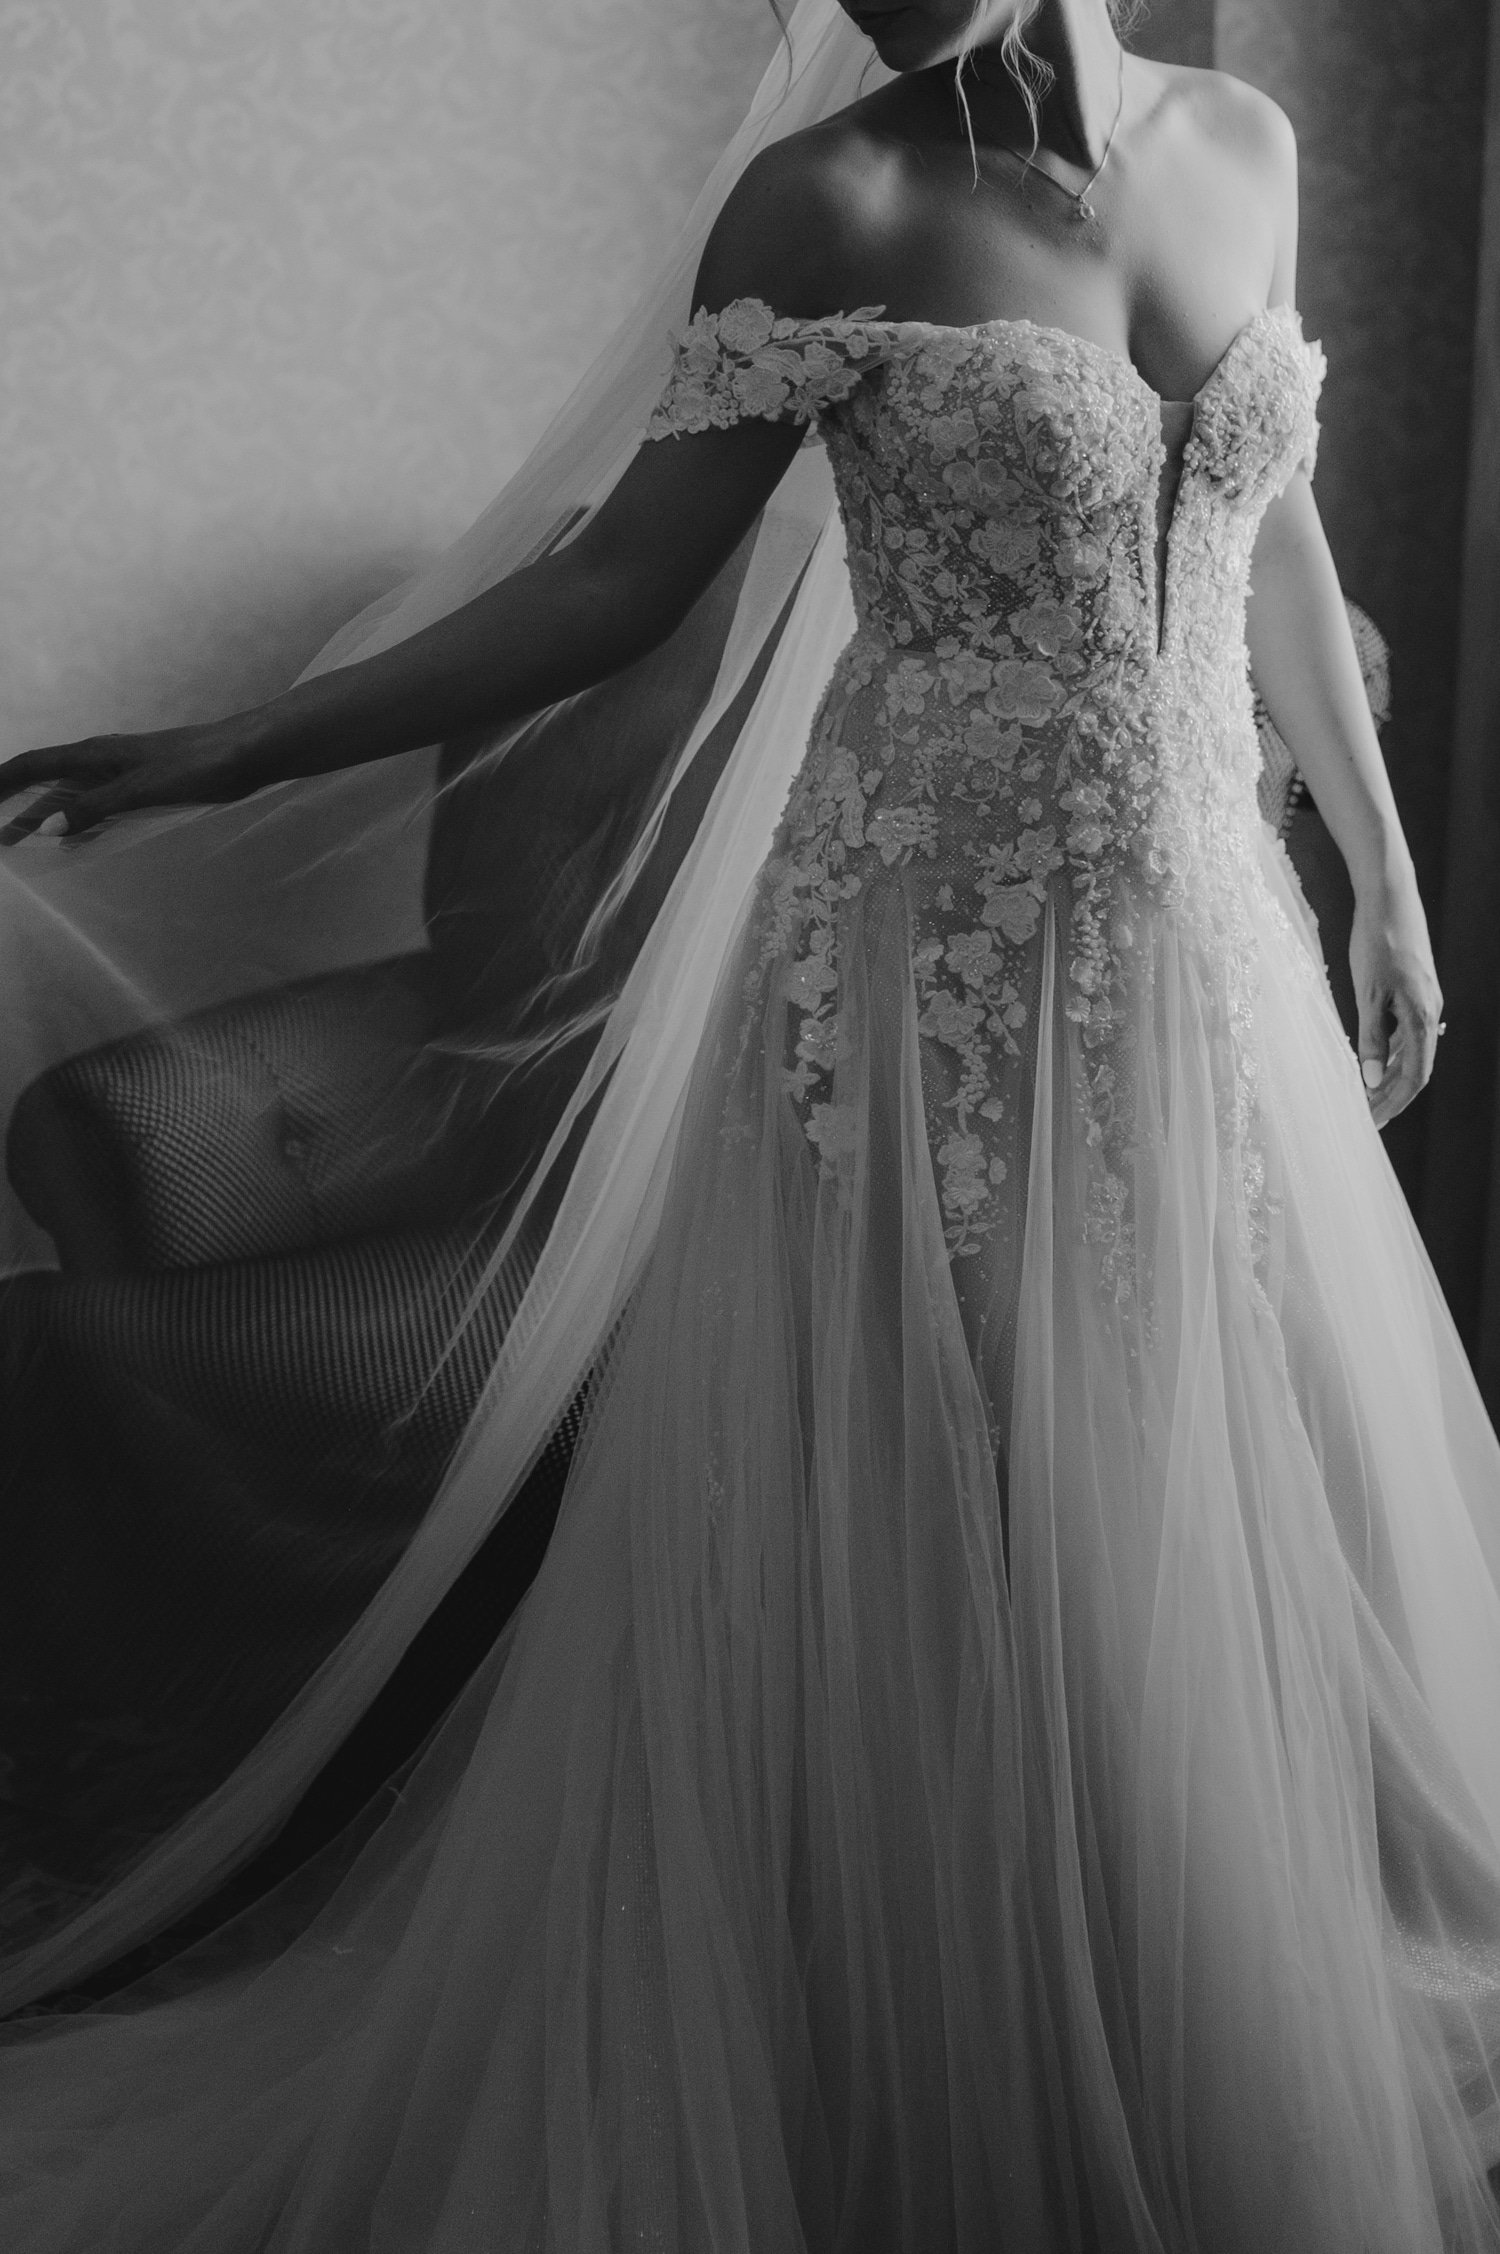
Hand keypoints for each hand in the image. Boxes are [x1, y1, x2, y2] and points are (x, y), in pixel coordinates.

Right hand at [0, 720, 257, 843]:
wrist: (247, 752)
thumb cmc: (197, 766)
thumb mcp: (142, 788)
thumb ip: (96, 806)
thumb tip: (48, 828)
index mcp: (95, 754)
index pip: (34, 764)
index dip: (3, 782)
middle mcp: (102, 758)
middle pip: (46, 780)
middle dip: (17, 804)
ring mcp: (124, 770)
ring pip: (71, 792)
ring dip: (45, 813)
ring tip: (22, 839)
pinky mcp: (146, 783)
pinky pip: (98, 801)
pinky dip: (79, 818)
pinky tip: (77, 837)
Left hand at [1348, 881, 1443, 1129]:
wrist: (1389, 898)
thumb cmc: (1377, 943)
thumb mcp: (1367, 995)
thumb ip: (1370, 1039)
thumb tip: (1371, 1081)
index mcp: (1421, 1018)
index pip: (1414, 1077)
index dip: (1394, 1104)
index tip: (1371, 1124)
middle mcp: (1429, 1013)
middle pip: (1415, 1069)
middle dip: (1391, 1097)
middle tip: (1365, 1118)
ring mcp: (1424, 1002)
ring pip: (1411, 1052)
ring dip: (1389, 1077)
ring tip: (1364, 1097)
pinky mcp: (1415, 991)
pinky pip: (1406, 1034)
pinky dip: (1390, 1053)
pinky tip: (1370, 1059)